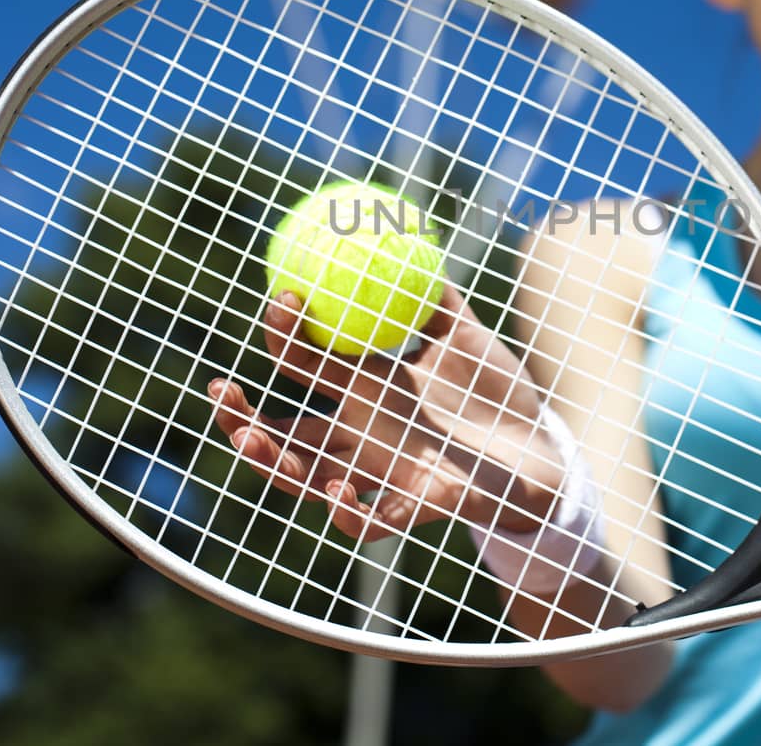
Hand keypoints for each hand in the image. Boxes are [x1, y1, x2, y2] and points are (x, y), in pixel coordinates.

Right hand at [207, 284, 564, 541]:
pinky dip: (349, 513)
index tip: (280, 303)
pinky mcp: (415, 507)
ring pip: (311, 481)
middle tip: (218, 393)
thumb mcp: (467, 334)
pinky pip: (372, 522)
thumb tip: (413, 238)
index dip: (285, 338)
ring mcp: (384, 473)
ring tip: (250, 442)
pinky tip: (338, 490)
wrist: (541, 446)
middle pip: (286, 435)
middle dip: (243, 419)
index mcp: (368, 390)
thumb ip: (437, 295)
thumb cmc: (498, 391)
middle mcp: (364, 435)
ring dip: (275, 465)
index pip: (306, 367)